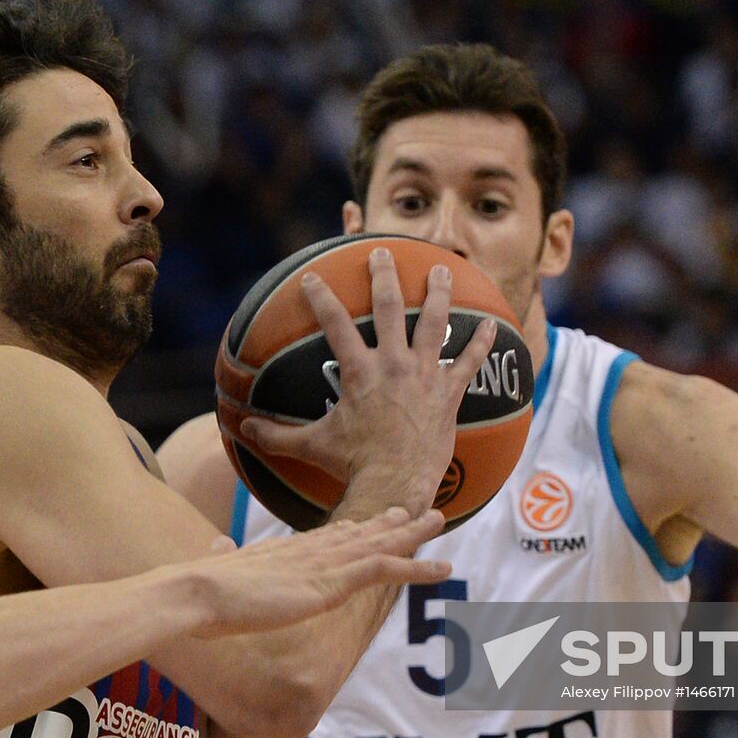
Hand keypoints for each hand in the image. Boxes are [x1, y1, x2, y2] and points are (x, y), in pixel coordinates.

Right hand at [183, 507, 451, 637]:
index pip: (329, 536)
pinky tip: (443, 570)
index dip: (354, 528)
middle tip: (416, 511)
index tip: (373, 520)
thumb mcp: (217, 566)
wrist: (197, 591)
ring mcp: (324, 564)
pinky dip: (417, 567)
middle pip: (359, 532)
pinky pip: (384, 569)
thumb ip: (222, 555)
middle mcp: (311, 550)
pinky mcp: (331, 581)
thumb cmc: (200, 589)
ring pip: (379, 544)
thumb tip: (215, 545)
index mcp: (286, 550)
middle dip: (389, 522)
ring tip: (440, 520)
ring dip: (413, 534)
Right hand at [240, 246, 495, 511]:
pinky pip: (469, 362)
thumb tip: (242, 430)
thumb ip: (276, 435)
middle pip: (388, 309)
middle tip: (382, 254)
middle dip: (384, 277)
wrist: (396, 483)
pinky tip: (495, 324)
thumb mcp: (312, 445)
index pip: (335, 324)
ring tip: (442, 270)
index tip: (313, 277)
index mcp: (359, 372)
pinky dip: (482, 343)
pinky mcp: (449, 393)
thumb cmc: (353, 464)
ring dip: (438, 294)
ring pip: (434, 324)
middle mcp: (393, 365)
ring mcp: (425, 376)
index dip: (321, 297)